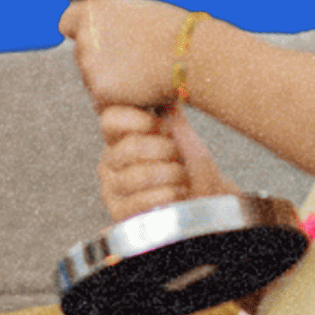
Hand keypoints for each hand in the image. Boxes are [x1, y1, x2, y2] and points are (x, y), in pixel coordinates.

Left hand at [60, 0, 189, 109]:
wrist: (191, 55)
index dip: (83, 32)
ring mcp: (90, 65)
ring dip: (111, 82)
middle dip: (101, 61)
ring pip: (92, 80)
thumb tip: (108, 36)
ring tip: (143, 77)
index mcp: (93, 11)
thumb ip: (114, 23)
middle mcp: (85, 36)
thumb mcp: (139, 13)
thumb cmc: (177, 33)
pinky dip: (120, 101)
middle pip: (82, 54)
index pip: (66, 23)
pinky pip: (103, 102)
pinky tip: (142, 92)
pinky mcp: (100, 92)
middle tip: (133, 63)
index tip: (97, 40)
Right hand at [97, 106, 236, 220]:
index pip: (111, 119)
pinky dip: (165, 194)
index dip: (137, 119)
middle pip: (129, 148)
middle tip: (178, 153)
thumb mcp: (185, 137)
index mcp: (120, 136)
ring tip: (183, 174)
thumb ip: (173, 119)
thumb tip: (165, 100)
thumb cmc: (191, 166)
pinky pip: (140, 202)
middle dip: (163, 149)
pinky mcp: (120, 214)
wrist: (204, 201)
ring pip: (135, 176)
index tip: (160, 125)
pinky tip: (179, 192)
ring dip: (168, 173)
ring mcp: (113, 189)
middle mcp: (110, 161)